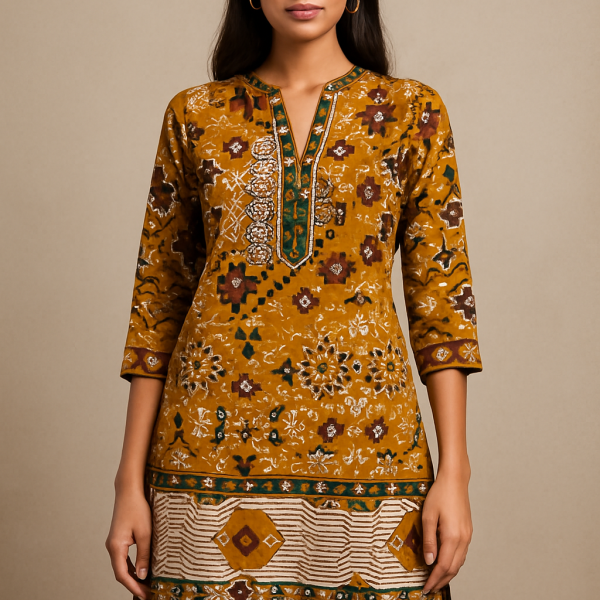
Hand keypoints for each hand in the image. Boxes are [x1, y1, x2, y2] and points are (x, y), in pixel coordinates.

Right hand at [105, 489, 151, 599]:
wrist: (129, 491)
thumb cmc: (137, 508)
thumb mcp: (145, 532)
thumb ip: (143, 555)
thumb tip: (143, 575)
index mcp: (115, 547)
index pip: (122, 575)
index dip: (133, 587)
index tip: (144, 595)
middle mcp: (112, 546)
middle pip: (120, 572)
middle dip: (133, 584)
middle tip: (148, 593)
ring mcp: (114, 542)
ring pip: (121, 566)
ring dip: (132, 576)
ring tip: (146, 584)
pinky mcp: (119, 538)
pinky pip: (123, 558)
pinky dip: (131, 566)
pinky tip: (141, 570)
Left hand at [421, 469, 472, 594]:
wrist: (455, 481)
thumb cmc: (440, 494)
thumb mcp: (428, 516)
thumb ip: (429, 540)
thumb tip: (429, 562)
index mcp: (452, 537)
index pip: (442, 566)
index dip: (434, 579)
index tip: (425, 588)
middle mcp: (463, 540)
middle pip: (452, 568)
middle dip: (441, 581)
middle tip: (430, 589)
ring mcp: (467, 536)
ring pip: (459, 563)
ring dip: (448, 574)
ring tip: (436, 580)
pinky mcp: (467, 532)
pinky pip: (461, 554)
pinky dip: (453, 563)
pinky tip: (445, 563)